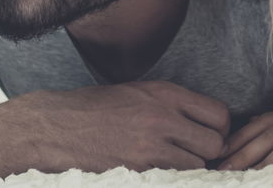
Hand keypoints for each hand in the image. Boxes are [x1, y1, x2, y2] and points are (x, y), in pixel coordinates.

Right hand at [12, 81, 230, 171]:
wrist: (53, 128)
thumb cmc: (95, 110)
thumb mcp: (137, 93)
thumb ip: (172, 105)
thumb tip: (203, 123)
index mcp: (165, 93)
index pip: (219, 114)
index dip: (219, 129)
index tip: (207, 136)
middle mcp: (162, 117)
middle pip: (215, 143)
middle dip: (209, 153)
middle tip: (193, 156)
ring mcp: (150, 147)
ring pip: (198, 167)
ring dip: (191, 171)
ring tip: (173, 166)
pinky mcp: (138, 171)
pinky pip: (174, 181)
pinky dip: (172, 180)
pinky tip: (159, 175)